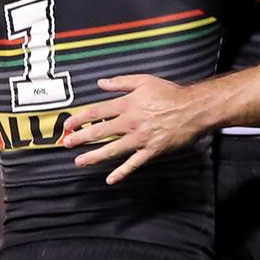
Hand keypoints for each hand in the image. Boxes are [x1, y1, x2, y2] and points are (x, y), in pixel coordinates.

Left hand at [63, 75, 207, 183]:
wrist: (192, 109)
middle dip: (81, 138)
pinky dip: (121, 172)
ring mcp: (140, 139)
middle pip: (100, 131)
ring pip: (112, 149)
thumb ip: (121, 82)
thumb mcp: (145, 81)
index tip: (68, 124)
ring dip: (94, 156)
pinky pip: (133, 164)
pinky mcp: (150, 151)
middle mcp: (130, 122)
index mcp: (127, 104)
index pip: (97, 112)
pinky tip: (110, 179)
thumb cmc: (170, 93)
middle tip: (67, 144)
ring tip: (80, 162)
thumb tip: (101, 83)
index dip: (80, 118)